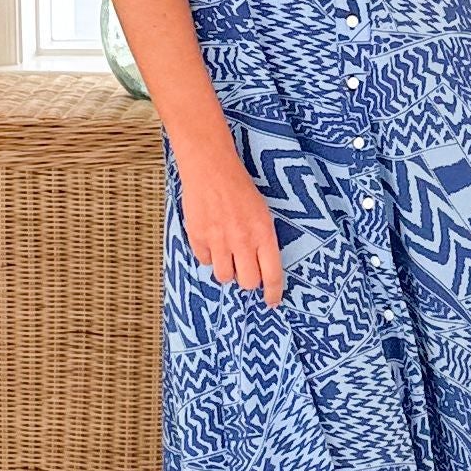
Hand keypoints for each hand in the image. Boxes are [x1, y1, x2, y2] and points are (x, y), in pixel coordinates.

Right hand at [178, 149, 284, 306]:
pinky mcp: (198, 237)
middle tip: (245, 269)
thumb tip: (261, 267)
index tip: (271, 302)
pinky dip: (208, 255)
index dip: (272, 293)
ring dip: (226, 269)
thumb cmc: (239, 187)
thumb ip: (262, 240)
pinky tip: (211, 238)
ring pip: (224, 276)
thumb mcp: (261, 212)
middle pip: (247, 282)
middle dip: (247, 280)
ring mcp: (218, 240)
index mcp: (263, 233)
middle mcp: (242, 240)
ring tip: (226, 252)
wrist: (211, 167)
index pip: (271, 274)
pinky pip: (204, 261)